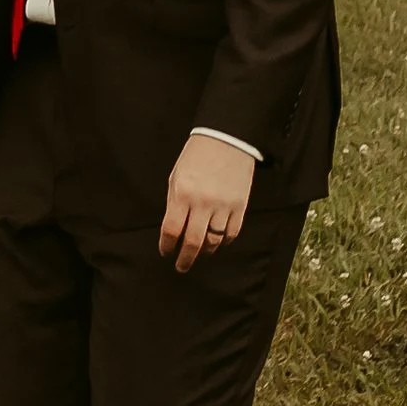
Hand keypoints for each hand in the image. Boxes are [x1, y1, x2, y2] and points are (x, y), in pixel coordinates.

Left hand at [159, 133, 255, 272]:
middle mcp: (202, 203)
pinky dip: (224, 241)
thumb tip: (173, 229)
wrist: (226, 139)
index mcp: (182, 194)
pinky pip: (232, 232)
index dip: (167, 246)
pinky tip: (218, 241)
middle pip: (193, 242)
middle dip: (185, 259)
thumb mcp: (176, 177)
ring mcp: (223, 205)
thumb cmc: (196, 156)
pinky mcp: (240, 205)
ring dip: (205, 251)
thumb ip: (174, 203)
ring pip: (214, 241)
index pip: (171, 230)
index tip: (165, 252)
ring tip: (200, 253)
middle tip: (181, 267)